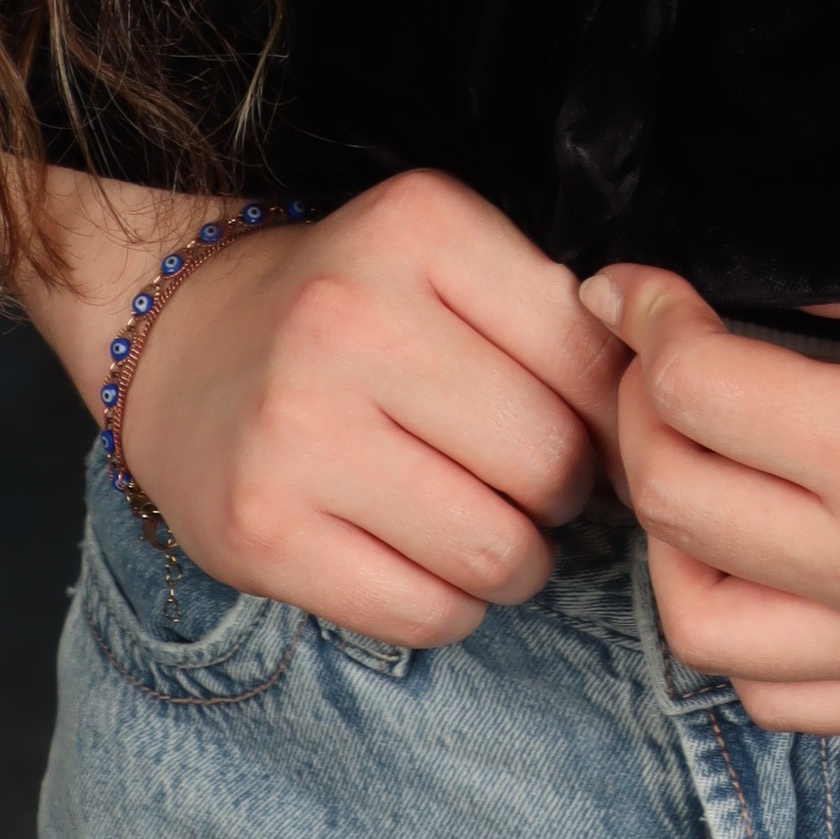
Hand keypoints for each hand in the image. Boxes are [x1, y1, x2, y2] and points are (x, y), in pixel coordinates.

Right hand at [102, 168, 630, 646]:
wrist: (184, 348)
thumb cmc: (351, 306)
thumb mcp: (447, 257)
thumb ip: (554, 314)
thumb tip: (656, 418)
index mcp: (416, 225)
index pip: (584, 353)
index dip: (608, 411)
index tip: (590, 428)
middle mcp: (349, 318)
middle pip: (548, 460)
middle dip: (564, 491)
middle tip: (533, 482)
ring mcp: (297, 429)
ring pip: (497, 550)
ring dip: (518, 560)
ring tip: (489, 526)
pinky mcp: (261, 531)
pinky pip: (424, 613)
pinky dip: (452, 606)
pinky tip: (425, 561)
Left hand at [577, 268, 839, 726]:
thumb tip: (719, 272)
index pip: (697, 393)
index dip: (645, 318)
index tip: (635, 280)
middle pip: (676, 507)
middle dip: (637, 413)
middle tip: (651, 349)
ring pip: (707, 630)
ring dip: (672, 535)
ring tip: (693, 451)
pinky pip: (790, 700)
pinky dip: (746, 632)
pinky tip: (763, 549)